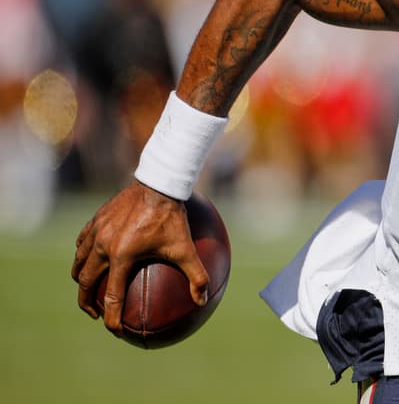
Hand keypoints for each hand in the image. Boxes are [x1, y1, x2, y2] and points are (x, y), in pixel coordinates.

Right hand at [71, 181, 208, 334]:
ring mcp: (96, 232)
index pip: (112, 296)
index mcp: (122, 257)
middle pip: (86, 282)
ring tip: (89, 288)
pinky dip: (82, 255)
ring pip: (79, 262)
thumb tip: (202, 301)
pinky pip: (81, 243)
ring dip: (81, 279)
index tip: (115, 331)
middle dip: (87, 302)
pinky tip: (91, 258)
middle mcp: (102, 246)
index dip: (111, 318)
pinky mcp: (95, 220)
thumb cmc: (173, 217)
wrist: (159, 183)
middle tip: (95, 313)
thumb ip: (197, 276)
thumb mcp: (186, 248)